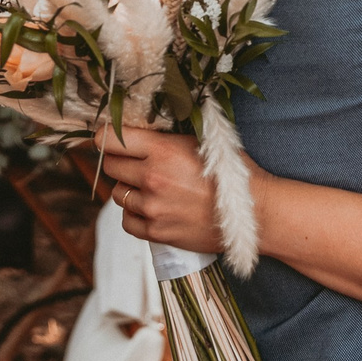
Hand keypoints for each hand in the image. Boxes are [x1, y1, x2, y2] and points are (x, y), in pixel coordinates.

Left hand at [97, 127, 230, 255]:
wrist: (255, 212)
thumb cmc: (233, 173)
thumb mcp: (203, 141)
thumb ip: (168, 137)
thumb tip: (141, 128)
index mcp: (163, 150)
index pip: (110, 139)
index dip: (106, 137)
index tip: (110, 138)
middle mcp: (152, 178)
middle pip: (111, 166)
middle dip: (120, 161)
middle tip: (135, 161)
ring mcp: (152, 208)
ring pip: (118, 193)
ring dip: (129, 188)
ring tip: (152, 186)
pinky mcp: (156, 232)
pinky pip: (127, 221)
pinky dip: (135, 214)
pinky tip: (152, 207)